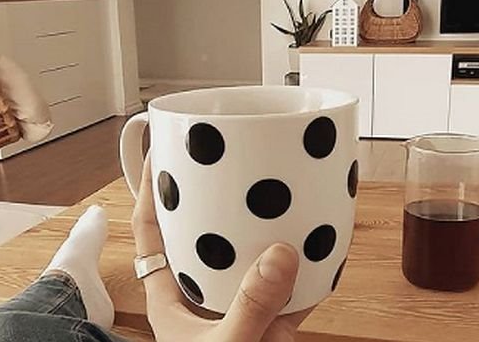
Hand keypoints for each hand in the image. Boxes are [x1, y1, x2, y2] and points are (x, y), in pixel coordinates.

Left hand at [132, 154, 312, 341]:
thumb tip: (278, 257)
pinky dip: (312, 271)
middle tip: (236, 162)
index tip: (161, 154)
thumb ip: (248, 307)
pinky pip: (295, 291)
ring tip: (285, 193)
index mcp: (172, 300)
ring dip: (270, 231)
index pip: (152, 232)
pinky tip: (326, 245)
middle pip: (205, 234)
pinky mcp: (273, 328)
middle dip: (220, 199)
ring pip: (252, 258)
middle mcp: (204, 297)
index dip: (151, 191)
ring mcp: (240, 310)